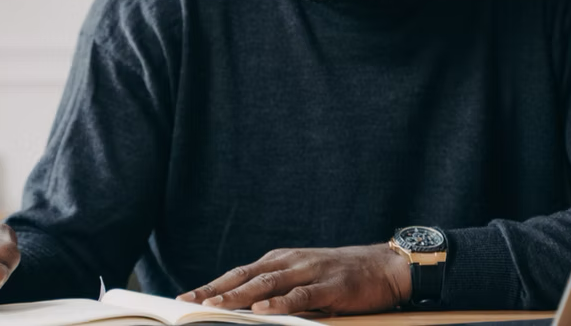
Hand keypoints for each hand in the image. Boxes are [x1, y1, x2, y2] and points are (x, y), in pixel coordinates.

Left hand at [177, 245, 410, 315]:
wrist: (384, 267)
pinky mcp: (330, 286)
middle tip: (189, 302)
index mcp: (280, 260)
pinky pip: (301, 295)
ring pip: (267, 284)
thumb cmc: (341, 276)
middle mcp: (290, 262)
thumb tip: (246, 310)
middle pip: (245, 276)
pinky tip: (262, 311)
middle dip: (215, 290)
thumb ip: (278, 290)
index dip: (212, 285)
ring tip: (216, 306)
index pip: (239, 273)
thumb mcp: (304, 277)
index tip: (186, 297)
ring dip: (239, 296)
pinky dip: (280, 303)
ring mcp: (309, 271)